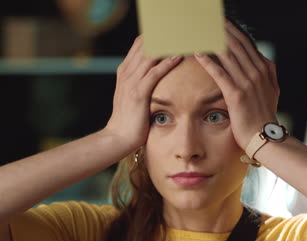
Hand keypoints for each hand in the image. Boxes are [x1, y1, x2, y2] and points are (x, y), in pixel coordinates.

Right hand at [104, 36, 182, 150]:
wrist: (118, 136)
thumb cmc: (130, 118)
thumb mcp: (134, 95)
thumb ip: (142, 82)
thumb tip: (157, 75)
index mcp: (125, 70)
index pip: (140, 43)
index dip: (157, 35)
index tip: (174, 32)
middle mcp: (126, 72)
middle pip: (145, 43)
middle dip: (164, 36)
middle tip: (182, 31)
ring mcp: (131, 81)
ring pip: (150, 54)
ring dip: (168, 45)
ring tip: (183, 38)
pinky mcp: (138, 93)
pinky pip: (154, 72)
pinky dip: (167, 62)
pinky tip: (178, 56)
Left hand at [195, 20, 279, 149]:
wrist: (265, 136)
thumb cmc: (264, 115)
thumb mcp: (272, 90)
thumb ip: (268, 73)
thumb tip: (264, 61)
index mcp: (264, 69)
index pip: (246, 42)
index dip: (232, 29)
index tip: (220, 20)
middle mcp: (257, 72)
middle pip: (236, 43)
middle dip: (221, 28)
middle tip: (206, 18)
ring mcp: (248, 83)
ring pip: (227, 54)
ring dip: (212, 40)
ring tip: (199, 30)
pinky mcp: (236, 95)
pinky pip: (219, 73)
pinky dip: (208, 61)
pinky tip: (197, 52)